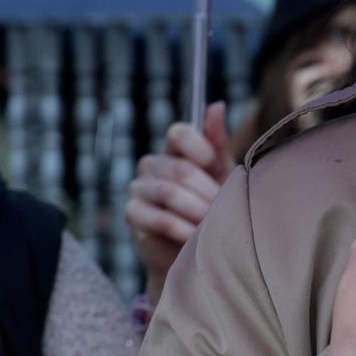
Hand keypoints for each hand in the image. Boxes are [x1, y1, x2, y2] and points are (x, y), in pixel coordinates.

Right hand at [127, 102, 233, 301]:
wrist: (199, 252)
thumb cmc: (216, 207)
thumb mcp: (223, 174)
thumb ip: (217, 142)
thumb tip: (216, 104)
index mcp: (176, 150)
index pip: (179, 132)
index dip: (198, 146)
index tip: (213, 163)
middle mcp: (154, 164)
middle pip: (179, 168)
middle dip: (206, 191)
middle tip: (223, 207)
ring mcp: (139, 188)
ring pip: (167, 192)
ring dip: (196, 209)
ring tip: (212, 222)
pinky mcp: (132, 214)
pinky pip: (154, 216)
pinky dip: (179, 227)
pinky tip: (194, 236)